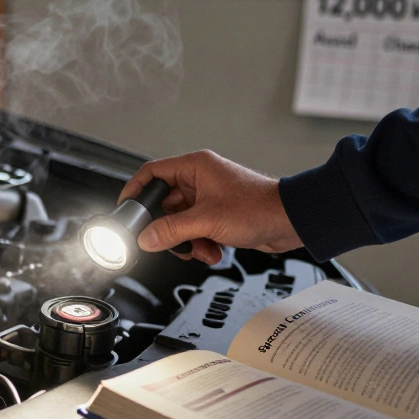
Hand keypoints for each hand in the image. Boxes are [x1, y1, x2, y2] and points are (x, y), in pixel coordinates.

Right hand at [118, 150, 302, 264]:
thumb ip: (173, 230)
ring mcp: (209, 199)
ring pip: (180, 222)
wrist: (291, 221)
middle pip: (165, 205)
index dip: (136, 191)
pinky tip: (213, 251)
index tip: (127, 209)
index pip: (152, 174)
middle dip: (169, 229)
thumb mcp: (207, 221)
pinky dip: (200, 244)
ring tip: (201, 249)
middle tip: (170, 242)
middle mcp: (200, 180)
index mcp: (194, 167)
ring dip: (187, 241)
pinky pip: (196, 231)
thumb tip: (147, 237)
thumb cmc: (259, 207)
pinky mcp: (218, 215)